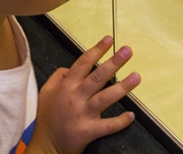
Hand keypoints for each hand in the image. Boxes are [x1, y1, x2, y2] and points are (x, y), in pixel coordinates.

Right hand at [27, 35, 140, 153]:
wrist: (46, 146)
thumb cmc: (47, 118)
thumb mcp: (46, 92)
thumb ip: (58, 76)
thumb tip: (71, 67)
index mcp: (66, 86)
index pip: (83, 63)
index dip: (96, 50)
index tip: (109, 40)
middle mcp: (76, 97)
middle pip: (97, 76)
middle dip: (114, 62)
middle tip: (128, 51)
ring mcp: (83, 114)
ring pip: (105, 98)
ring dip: (122, 87)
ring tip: (136, 76)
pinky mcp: (88, 131)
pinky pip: (108, 125)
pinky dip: (120, 121)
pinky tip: (131, 115)